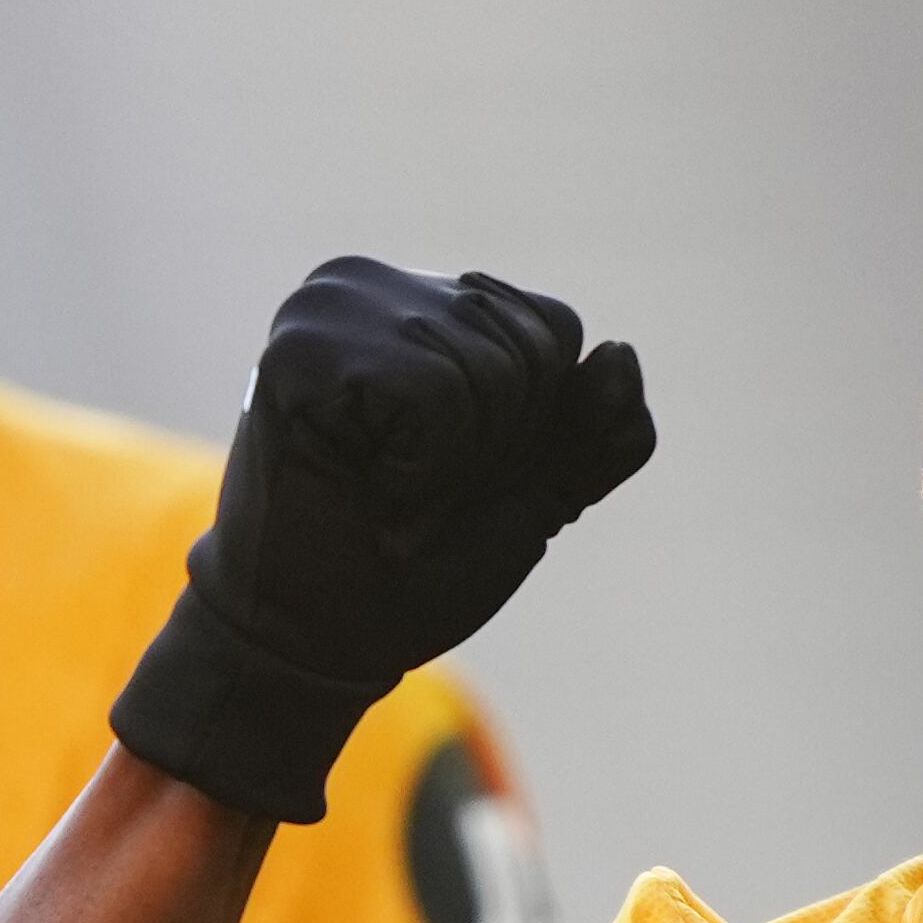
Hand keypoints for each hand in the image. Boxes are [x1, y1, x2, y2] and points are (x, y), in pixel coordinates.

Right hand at [112, 259, 654, 824]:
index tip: (457, 476)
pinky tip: (359, 484)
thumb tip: (621, 353)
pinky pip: (434, 398)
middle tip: (411, 493)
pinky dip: (416, 472)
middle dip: (493, 454)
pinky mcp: (301, 348)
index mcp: (425, 301)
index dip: (532, 431)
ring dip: (450, 472)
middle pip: (529, 351)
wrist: (322, 638)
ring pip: (488, 375)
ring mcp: (331, 306)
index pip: (557, 329)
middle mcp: (373, 284)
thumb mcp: (536, 492)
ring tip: (383, 493)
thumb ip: (597, 432)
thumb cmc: (421, 568)